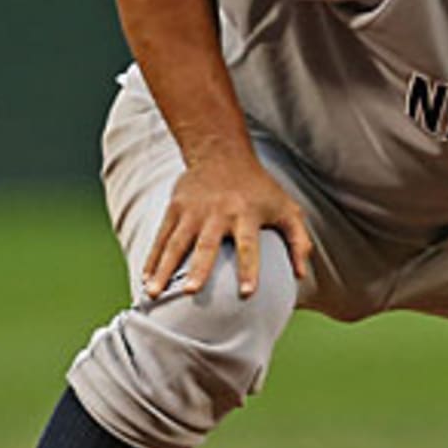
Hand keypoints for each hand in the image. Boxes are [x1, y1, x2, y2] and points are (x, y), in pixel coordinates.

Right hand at [142, 155, 312, 298]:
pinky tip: (146, 278)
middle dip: (199, 268)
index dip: (249, 269)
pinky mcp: (175, 208)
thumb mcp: (287, 209)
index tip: (247, 294)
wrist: (222, 153)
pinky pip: (161, 237)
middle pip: (207, 245)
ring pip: (176, 243)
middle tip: (190, 292)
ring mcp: (193, 211)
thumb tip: (301, 275)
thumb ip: (298, 241)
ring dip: (164, 268)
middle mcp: (218, 213)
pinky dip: (153, 258)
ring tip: (153, 293)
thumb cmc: (260, 189)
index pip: (249, 246)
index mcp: (247, 215)